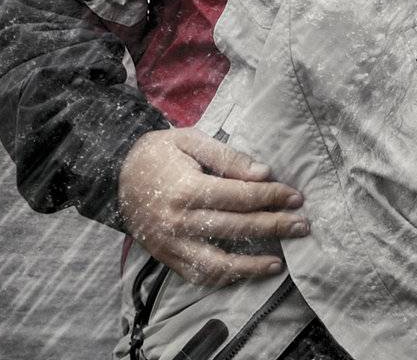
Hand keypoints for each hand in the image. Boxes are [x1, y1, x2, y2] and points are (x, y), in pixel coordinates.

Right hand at [117, 128, 307, 286]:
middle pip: (237, 228)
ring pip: (220, 263)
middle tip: (301, 225)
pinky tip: (246, 271)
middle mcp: (180, 221)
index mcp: (187, 188)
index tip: (294, 196)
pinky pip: (201, 275)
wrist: (115, 174)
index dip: (270, 196)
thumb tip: (262, 173)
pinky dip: (226, 277)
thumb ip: (226, 157)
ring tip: (279, 261)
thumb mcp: (188, 140)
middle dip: (274, 226)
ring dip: (253, 264)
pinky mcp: (168, 258)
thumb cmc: (156, 153)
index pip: (239, 196)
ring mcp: (173, 244)